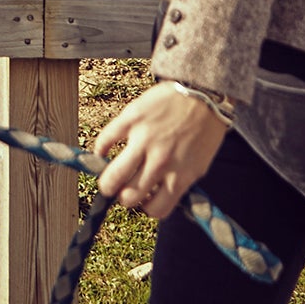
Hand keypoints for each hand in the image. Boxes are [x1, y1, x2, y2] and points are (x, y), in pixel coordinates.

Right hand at [91, 81, 229, 220]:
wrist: (204, 93)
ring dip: (108, 183)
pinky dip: (100, 149)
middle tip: (124, 189)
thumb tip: (159, 197)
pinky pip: (104, 140)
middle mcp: (160, 162)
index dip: (147, 208)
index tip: (145, 199)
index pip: (156, 210)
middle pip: (129, 197)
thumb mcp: (199, 164)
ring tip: (110, 178)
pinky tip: (104, 151)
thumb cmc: (204, 130)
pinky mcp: (130, 119)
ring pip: (112, 177)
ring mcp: (143, 140)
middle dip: (124, 197)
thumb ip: (180, 183)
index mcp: (180, 176)